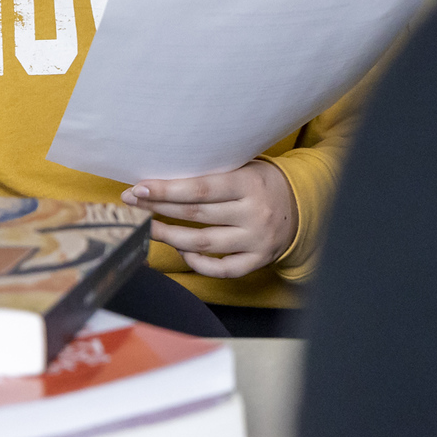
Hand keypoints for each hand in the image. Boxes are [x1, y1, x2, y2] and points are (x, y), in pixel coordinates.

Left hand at [122, 158, 298, 278]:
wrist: (304, 207)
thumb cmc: (263, 183)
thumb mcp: (246, 168)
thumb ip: (214, 173)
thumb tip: (163, 178)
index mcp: (250, 184)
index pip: (201, 189)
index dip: (167, 190)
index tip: (139, 190)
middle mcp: (254, 213)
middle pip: (197, 215)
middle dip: (159, 210)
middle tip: (132, 205)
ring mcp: (257, 240)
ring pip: (203, 243)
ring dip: (169, 236)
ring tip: (147, 227)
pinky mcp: (258, 260)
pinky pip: (222, 268)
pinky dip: (198, 262)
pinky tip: (182, 250)